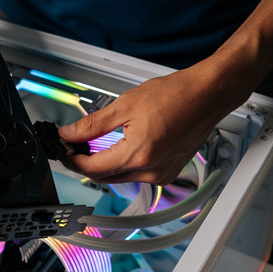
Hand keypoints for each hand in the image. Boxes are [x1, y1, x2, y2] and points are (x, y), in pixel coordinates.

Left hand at [58, 64, 240, 184]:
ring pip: (121, 177)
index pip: (94, 168)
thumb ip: (93, 124)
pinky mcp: (169, 171)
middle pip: (106, 177)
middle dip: (88, 163)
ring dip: (106, 164)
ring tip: (97, 143)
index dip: (74, 161)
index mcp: (139, 155)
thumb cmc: (177, 95)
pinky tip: (121, 146)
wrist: (208, 94)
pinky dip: (125, 163)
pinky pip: (138, 174)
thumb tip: (70, 134)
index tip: (64, 151)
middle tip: (75, 146)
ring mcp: (162, 174)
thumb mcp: (125, 104)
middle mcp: (152, 170)